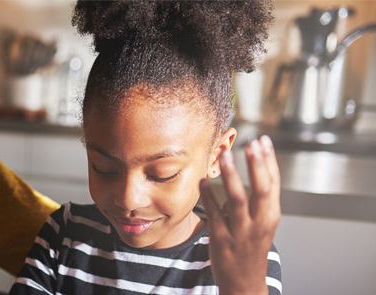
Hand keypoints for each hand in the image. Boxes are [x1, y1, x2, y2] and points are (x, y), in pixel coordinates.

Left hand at [199, 135, 280, 294]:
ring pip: (238, 200)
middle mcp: (259, 223)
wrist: (244, 283)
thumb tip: (253, 162)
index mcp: (271, 216)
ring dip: (232, 177)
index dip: (269, 161)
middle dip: (257, 165)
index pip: (273, 184)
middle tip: (250, 143)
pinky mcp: (221, 239)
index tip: (263, 140)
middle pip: (260, 190)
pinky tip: (203, 181)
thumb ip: (258, 197)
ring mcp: (240, 232)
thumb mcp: (262, 221)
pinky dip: (209, 197)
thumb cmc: (251, 246)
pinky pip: (214, 214)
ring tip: (225, 155)